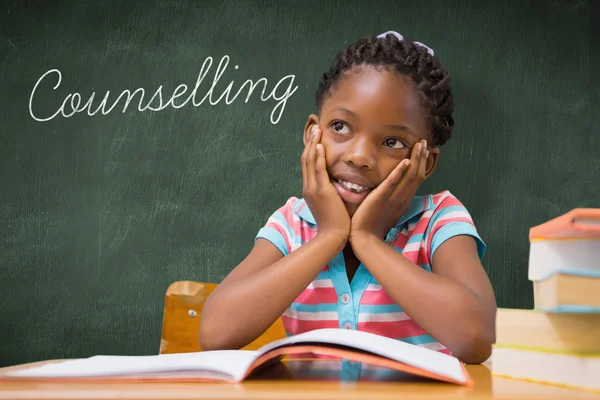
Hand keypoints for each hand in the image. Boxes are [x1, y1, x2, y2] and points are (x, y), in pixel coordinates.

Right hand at [301, 125, 350, 241]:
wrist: (332, 237)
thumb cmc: (335, 223)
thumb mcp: (329, 204)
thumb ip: (330, 192)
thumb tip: (336, 184)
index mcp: (310, 189)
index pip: (308, 164)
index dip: (310, 149)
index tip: (315, 137)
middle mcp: (308, 187)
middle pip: (306, 158)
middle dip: (310, 141)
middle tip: (314, 126)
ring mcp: (313, 188)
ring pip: (309, 161)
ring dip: (313, 144)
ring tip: (316, 129)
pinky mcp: (321, 191)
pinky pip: (317, 170)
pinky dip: (318, 157)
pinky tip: (319, 145)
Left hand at [350, 139, 428, 243]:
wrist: (364, 239)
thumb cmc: (372, 225)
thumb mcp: (388, 209)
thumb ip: (392, 197)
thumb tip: (394, 187)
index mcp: (404, 201)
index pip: (417, 179)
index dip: (423, 164)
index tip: (426, 152)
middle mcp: (402, 199)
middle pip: (416, 175)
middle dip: (421, 158)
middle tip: (424, 142)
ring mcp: (392, 199)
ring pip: (409, 177)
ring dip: (415, 159)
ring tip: (419, 145)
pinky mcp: (380, 199)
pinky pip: (391, 183)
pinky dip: (399, 172)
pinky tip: (405, 161)